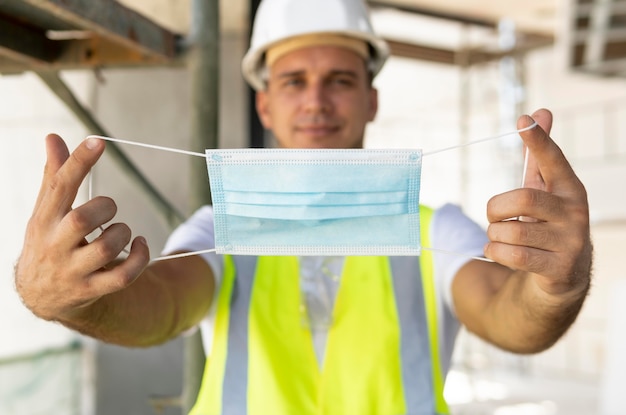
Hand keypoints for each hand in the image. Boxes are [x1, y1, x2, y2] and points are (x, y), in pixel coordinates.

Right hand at [15, 134, 149, 322]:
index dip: (79, 163)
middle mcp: (55, 245)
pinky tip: (140, 245)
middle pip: (81, 220)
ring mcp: (73, 270)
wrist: (42, 295)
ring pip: (106, 248)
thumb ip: (54, 176)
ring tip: (121, 231)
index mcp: (44, 220)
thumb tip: (53, 137)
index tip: (98, 142)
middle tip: (109, 208)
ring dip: (122, 233)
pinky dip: (139, 259)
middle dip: (104, 208)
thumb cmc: (49, 241)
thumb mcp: (46, 211)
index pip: (59, 187)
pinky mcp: (91, 289)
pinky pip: (122, 277)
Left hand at [484, 109, 591, 297]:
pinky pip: (512, 255)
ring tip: (501, 237)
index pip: (552, 160)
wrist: (564, 273)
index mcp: (569, 188)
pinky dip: (495, 252)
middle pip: (522, 199)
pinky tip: (499, 251)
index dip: (537, 141)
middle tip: (493, 215)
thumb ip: (539, 156)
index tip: (523, 120)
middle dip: (495, 207)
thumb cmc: (547, 221)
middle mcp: (575, 212)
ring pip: (511, 231)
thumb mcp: (544, 188)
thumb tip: (541, 111)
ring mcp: (570, 242)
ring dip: (494, 234)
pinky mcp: (558, 268)